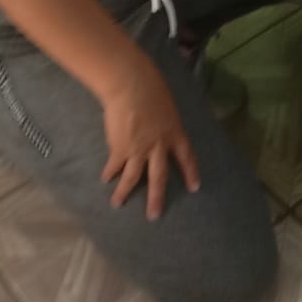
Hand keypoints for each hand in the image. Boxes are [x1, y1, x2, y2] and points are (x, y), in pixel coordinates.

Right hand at [101, 52, 199, 220]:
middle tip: (154, 215)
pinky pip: (115, 166)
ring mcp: (139, 149)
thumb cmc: (151, 88)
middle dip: (157, 197)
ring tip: (118, 203)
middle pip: (159, 177)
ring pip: (133, 178)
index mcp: (175, 132)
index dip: (191, 172)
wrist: (131, 86)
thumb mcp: (167, 106)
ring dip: (125, 192)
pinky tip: (106, 179)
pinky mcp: (120, 149)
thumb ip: (164, 122)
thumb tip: (158, 131)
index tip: (195, 187)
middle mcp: (159, 146)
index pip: (187, 156)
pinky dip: (109, 173)